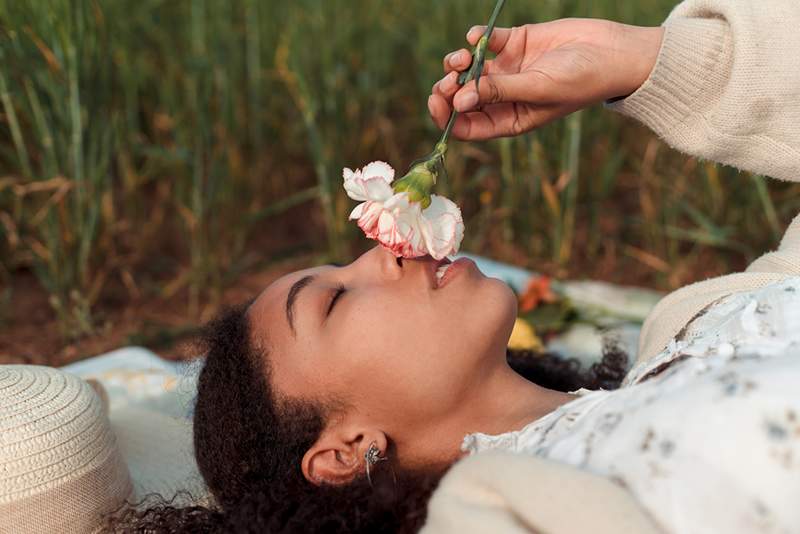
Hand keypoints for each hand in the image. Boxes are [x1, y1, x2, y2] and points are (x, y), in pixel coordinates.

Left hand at [428, 19, 663, 139]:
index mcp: (510, 119)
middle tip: (451, 78)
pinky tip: (477, 36)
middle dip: (449, 88)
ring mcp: (507, 69)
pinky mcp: (514, 43)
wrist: (612, 51)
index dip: (447, 117)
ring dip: (458, 63)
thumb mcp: (540, 89)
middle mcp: (504, 97)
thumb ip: (500, 92)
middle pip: (461, 98)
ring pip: (468, 70)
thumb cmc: (582, 80)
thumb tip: (460, 100)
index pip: (468, 126)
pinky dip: (475, 39)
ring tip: (464, 57)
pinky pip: (484, 42)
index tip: (439, 99)